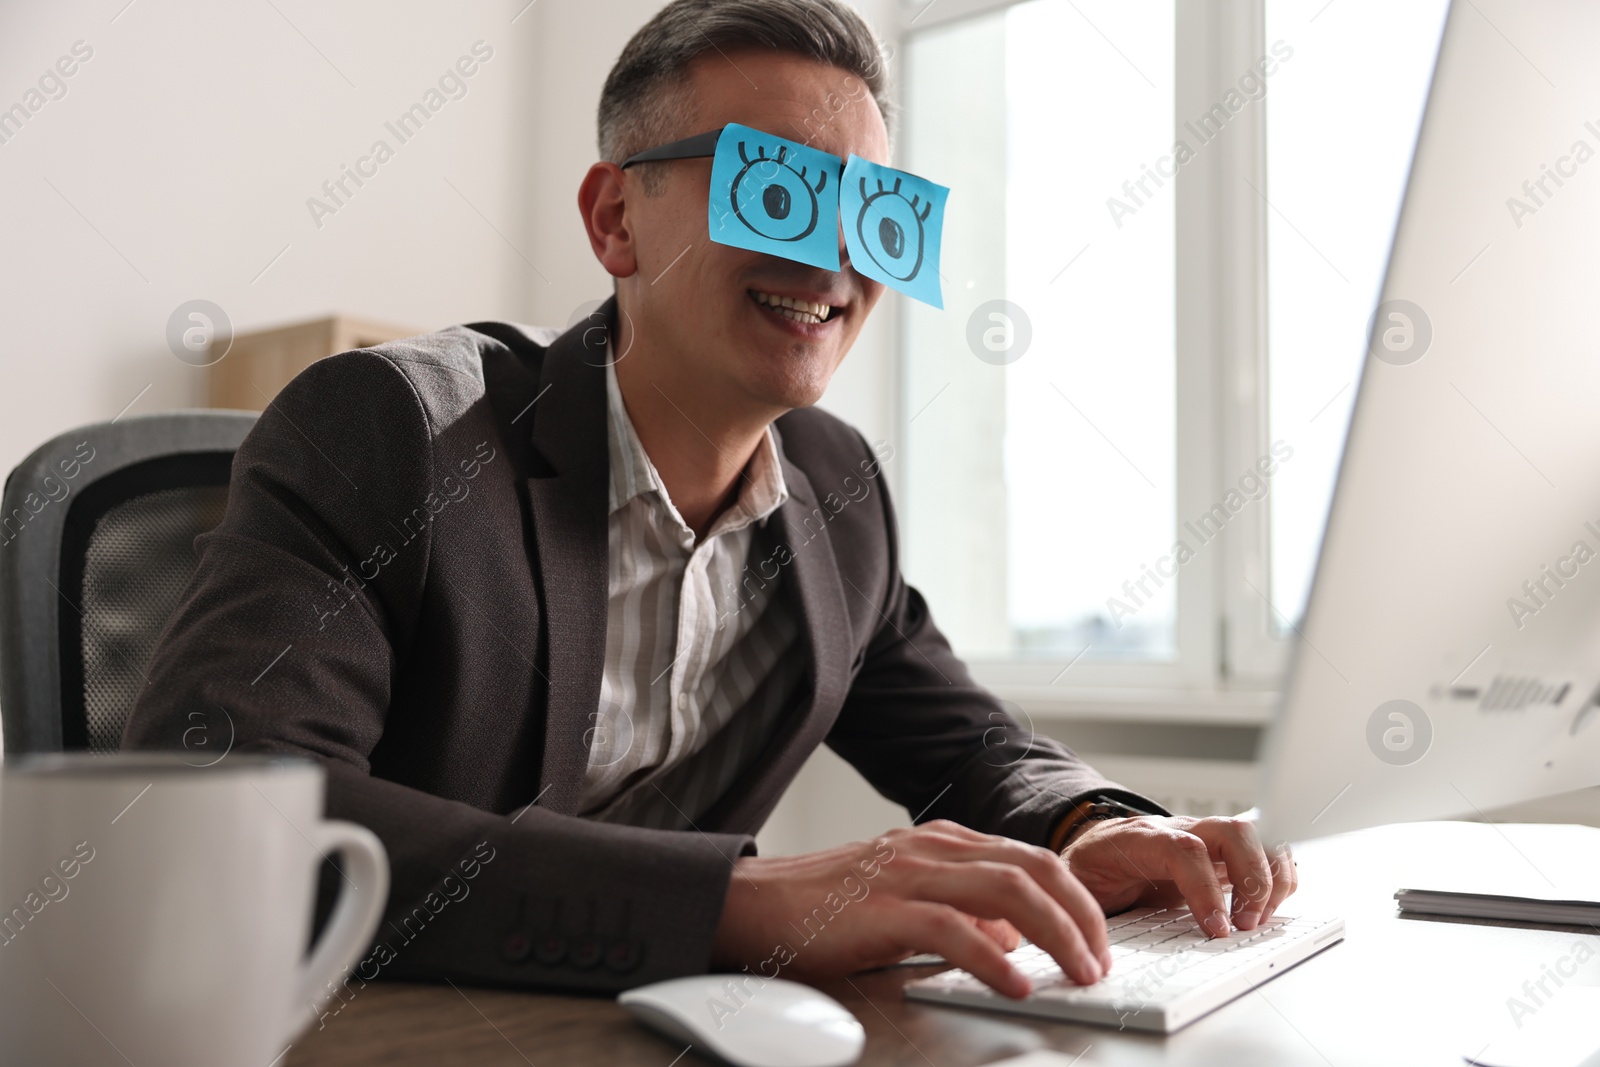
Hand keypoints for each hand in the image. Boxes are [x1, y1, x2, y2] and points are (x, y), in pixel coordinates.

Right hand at [710, 820, 1110, 998]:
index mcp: (938, 841)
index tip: (1098, 935)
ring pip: (1007, 890)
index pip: (1028, 855)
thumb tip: (1013, 938)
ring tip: (1080, 973)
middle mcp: (930, 847)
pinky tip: (1016, 984)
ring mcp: (907, 873)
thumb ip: (959, 909)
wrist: (749, 904)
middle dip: (1081, 912)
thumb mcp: (902, 899)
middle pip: (1032, 866)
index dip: (1074, 895)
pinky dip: (993, 959)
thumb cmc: (821, 909)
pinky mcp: (881, 909)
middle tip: (1102, 958)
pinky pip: (953, 930)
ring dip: (1056, 933)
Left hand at [1061, 814, 1296, 937]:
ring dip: (1269, 878)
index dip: (1206, 889)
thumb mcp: (1078, 889)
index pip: (1183, 849)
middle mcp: (1177, 829)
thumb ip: (1092, 911)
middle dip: (1251, 880)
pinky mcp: (1221, 853)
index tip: (1216, 930)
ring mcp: (1203, 836)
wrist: (1092, 847)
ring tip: (1258, 920)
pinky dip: (1277, 876)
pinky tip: (1266, 908)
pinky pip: (1263, 849)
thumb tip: (1101, 949)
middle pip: (1232, 831)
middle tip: (1244, 926)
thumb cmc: (1089, 870)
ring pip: (1254, 835)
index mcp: (1138, 838)